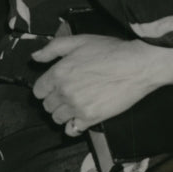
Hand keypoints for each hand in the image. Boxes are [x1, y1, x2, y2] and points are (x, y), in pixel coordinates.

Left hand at [30, 32, 172, 134]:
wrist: (137, 65)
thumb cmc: (112, 51)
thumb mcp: (81, 40)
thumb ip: (53, 48)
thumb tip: (35, 57)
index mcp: (59, 72)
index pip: (38, 90)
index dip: (47, 88)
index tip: (57, 87)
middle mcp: (64, 91)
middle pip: (47, 106)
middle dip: (56, 100)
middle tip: (70, 94)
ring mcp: (76, 106)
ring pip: (57, 118)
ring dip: (64, 113)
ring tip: (77, 105)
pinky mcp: (90, 118)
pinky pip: (71, 130)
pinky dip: (73, 126)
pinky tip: (81, 117)